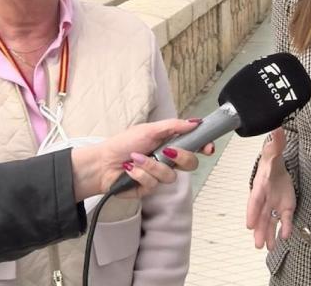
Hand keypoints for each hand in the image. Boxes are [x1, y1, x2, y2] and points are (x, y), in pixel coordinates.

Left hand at [70, 118, 212, 200]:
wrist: (101, 162)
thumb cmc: (123, 143)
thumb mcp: (149, 129)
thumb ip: (174, 126)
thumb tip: (195, 122)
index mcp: (170, 144)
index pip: (194, 147)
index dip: (204, 147)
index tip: (208, 147)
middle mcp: (168, 160)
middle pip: (190, 164)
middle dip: (181, 157)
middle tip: (168, 151)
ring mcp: (159, 176)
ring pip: (170, 175)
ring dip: (151, 165)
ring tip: (136, 158)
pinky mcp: (149, 189)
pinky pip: (154, 184)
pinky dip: (140, 174)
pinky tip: (130, 169)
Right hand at [246, 129, 295, 249]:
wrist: (277, 165)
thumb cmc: (271, 158)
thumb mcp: (274, 148)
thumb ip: (276, 141)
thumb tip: (277, 127)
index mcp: (261, 184)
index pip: (255, 199)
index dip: (252, 211)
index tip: (249, 224)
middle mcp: (264, 198)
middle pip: (260, 216)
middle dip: (259, 230)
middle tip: (257, 244)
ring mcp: (273, 204)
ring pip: (269, 222)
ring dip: (268, 235)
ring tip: (266, 249)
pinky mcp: (284, 208)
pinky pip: (284, 220)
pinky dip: (285, 228)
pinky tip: (284, 238)